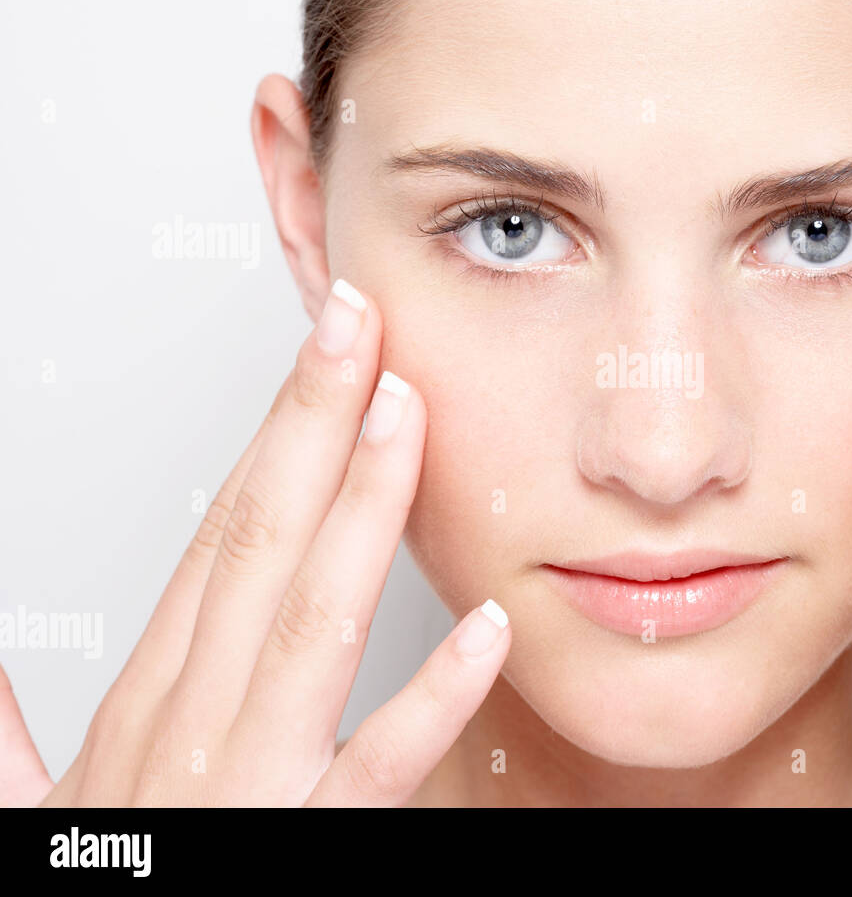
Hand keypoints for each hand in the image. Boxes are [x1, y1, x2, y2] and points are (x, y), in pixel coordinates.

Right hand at [0, 279, 509, 806]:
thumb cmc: (98, 880)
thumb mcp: (33, 806)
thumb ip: (8, 728)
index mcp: (153, 695)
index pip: (221, 533)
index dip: (274, 435)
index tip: (322, 355)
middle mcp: (198, 720)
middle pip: (260, 544)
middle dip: (313, 427)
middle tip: (363, 327)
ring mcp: (250, 780)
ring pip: (310, 621)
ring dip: (361, 514)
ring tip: (406, 418)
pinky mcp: (300, 844)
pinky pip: (375, 766)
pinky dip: (429, 696)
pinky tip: (487, 628)